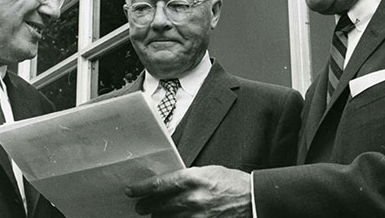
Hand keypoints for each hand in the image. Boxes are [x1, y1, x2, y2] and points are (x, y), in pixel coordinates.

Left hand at [125, 165, 251, 217]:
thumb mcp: (207, 171)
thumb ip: (187, 178)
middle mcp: (192, 198)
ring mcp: (197, 216)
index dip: (141, 189)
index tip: (131, 191)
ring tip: (155, 215)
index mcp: (193, 179)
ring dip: (158, 217)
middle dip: (145, 207)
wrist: (252, 198)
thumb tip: (168, 183)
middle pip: (158, 206)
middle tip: (140, 206)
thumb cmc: (231, 182)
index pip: (159, 184)